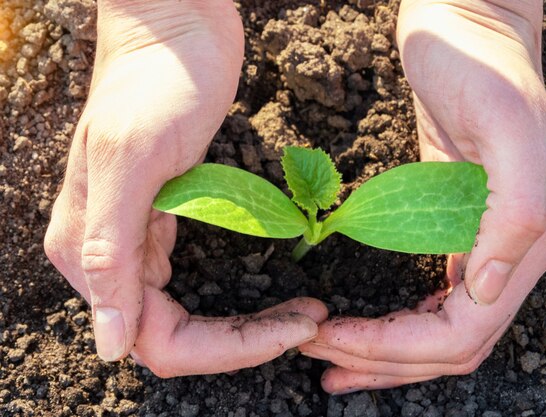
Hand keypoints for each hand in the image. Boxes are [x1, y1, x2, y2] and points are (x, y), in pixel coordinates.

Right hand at [44, 0, 326, 376]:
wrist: (175, 29)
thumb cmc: (155, 81)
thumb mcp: (133, 160)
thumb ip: (109, 252)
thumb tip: (108, 346)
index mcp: (91, 252)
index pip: (155, 340)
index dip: (224, 350)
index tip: (290, 329)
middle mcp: (107, 256)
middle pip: (175, 337)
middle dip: (242, 341)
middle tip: (308, 321)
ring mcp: (137, 240)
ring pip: (188, 316)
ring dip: (246, 325)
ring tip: (303, 312)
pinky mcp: (166, 221)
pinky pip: (195, 282)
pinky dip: (239, 298)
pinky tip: (278, 291)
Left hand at [300, 0, 545, 391]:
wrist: (468, 27)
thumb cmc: (482, 63)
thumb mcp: (506, 124)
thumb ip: (517, 212)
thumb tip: (486, 290)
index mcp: (528, 240)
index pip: (462, 331)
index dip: (398, 350)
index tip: (334, 341)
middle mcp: (511, 252)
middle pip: (449, 344)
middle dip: (385, 361)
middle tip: (321, 359)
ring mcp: (483, 243)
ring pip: (438, 329)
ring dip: (386, 354)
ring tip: (331, 359)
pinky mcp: (452, 229)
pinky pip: (427, 298)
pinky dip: (392, 322)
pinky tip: (359, 324)